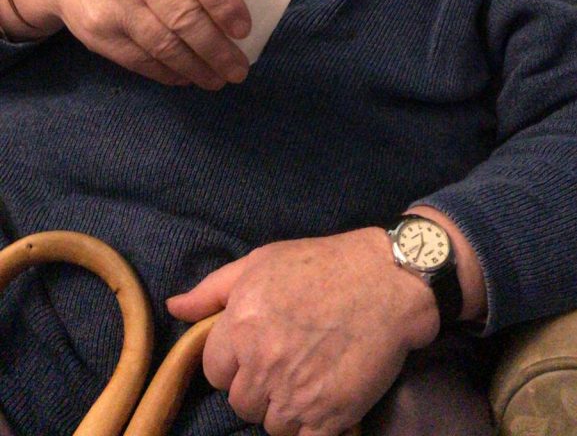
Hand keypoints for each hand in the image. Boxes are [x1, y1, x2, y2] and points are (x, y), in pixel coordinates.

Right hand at [2, 0, 251, 86]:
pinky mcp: (99, 33)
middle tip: (239, 69)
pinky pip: (142, 61)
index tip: (244, 30)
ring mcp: (114, 2)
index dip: (226, 4)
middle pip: (184, 17)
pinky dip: (169, 73)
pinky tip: (187, 77)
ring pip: (164, 45)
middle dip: (218, 50)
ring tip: (219, 79)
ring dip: (197, 68)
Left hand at [167, 229, 439, 435]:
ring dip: (285, 409)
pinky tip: (323, 400)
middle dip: (259, 387)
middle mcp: (263, 362)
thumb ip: (212, 290)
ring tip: (308, 378)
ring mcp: (296, 393)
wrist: (387, 280)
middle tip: (286, 362)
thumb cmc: (322, 264)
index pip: (214, 371)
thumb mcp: (261, 262)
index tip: (258, 350)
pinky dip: (311, 427)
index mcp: (240, 325)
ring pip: (271, 425)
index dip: (234, 361)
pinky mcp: (329, 415)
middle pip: (241, 402)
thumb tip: (174, 307)